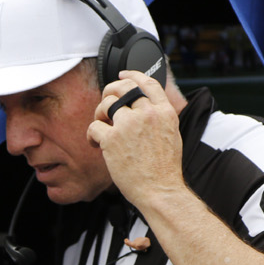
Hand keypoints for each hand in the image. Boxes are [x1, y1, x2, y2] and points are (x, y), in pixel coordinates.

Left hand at [88, 71, 185, 209]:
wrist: (160, 190)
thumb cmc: (164, 170)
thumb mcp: (172, 135)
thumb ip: (158, 118)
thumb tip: (143, 107)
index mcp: (164, 112)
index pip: (147, 82)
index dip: (132, 74)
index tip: (122, 74)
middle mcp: (147, 114)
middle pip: (123, 87)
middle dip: (109, 90)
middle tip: (105, 101)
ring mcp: (129, 125)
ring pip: (106, 103)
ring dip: (100, 112)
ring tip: (102, 126)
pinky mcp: (112, 139)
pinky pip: (94, 126)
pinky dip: (91, 135)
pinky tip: (95, 144)